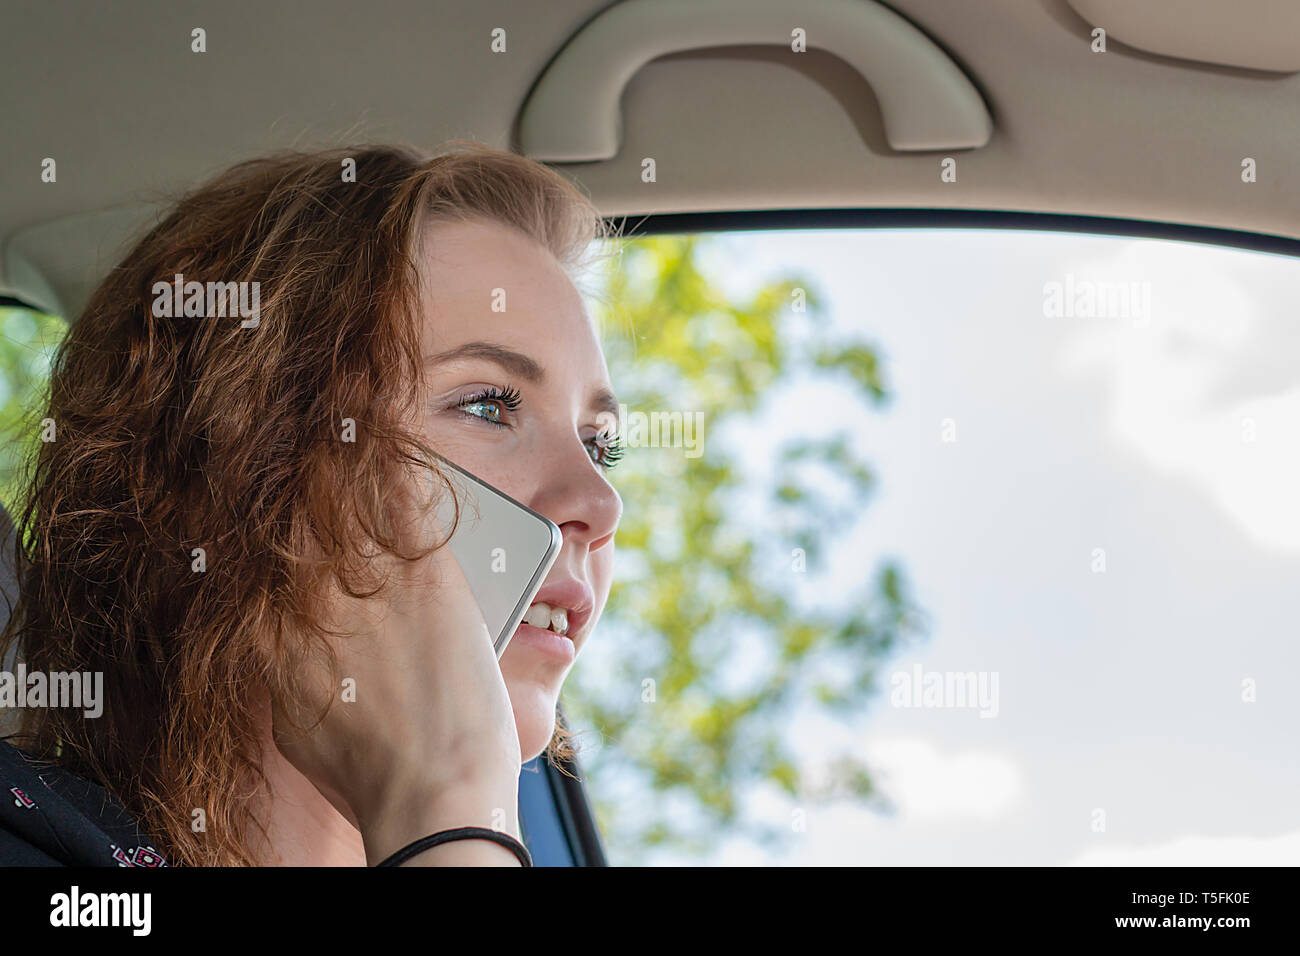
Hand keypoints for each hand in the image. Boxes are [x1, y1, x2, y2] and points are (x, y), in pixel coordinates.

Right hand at [270, 461, 522, 861]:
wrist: (433, 786)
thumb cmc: (368, 772)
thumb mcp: (295, 724)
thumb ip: (285, 669)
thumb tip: (289, 644)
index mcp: (261, 630)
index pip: (239, 547)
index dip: (246, 515)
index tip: (249, 488)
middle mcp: (298, 589)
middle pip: (285, 507)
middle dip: (293, 473)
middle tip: (301, 444)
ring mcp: (360, 571)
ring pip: (337, 485)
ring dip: (337, 452)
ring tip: (343, 424)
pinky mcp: (423, 564)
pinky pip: (401, 485)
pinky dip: (396, 450)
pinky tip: (392, 423)